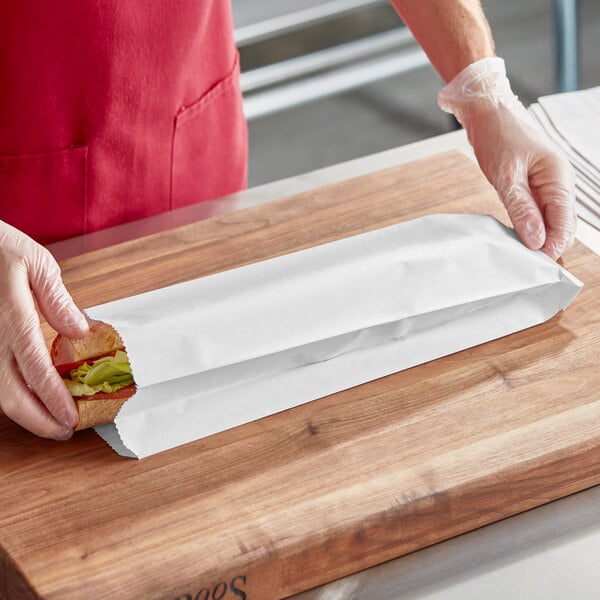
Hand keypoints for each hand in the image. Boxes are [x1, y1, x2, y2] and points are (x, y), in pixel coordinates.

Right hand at [0, 221, 88, 438]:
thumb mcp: (36, 263)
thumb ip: (57, 300)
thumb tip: (81, 330)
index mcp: (12, 319)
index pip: (36, 370)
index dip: (53, 400)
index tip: (71, 419)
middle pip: (10, 393)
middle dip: (37, 420)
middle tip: (62, 432)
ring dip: (24, 413)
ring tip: (49, 423)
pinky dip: (11, 394)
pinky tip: (29, 399)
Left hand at [438, 57, 576, 259]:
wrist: (487, 110)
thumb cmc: (498, 134)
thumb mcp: (506, 175)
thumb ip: (521, 209)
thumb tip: (536, 241)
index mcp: (559, 178)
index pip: (566, 223)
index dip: (553, 247)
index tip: (536, 266)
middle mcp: (557, 182)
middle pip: (561, 225)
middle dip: (547, 246)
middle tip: (524, 264)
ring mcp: (545, 184)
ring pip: (548, 220)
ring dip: (536, 237)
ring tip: (517, 254)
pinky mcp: (531, 185)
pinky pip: (535, 212)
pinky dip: (527, 226)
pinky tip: (513, 236)